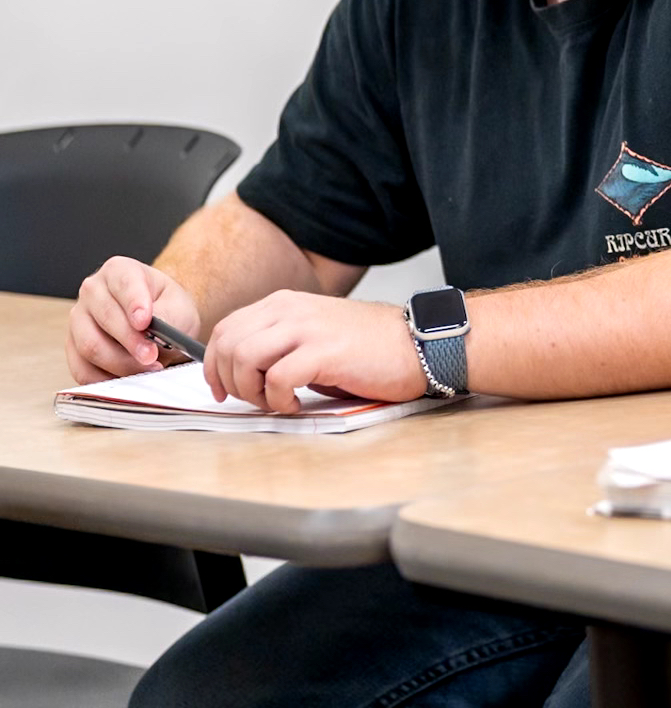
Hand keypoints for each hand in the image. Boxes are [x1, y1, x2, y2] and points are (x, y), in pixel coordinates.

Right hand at [69, 257, 202, 382]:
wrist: (162, 324)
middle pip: (104, 318)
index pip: (124, 283)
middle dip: (130, 342)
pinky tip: (127, 380)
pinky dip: (105, 379)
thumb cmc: (169, 310)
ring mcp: (78, 319)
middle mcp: (93, 291)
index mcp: (119, 271)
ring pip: (89, 346)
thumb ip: (167, 316)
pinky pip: (81, 368)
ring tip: (146, 369)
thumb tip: (150, 331)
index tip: (145, 322)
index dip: (133, 303)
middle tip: (152, 357)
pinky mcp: (73, 347)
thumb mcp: (179, 307)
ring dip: (120, 364)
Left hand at [203, 292, 427, 411]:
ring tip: (275, 402)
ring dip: (251, 391)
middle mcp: (291, 310)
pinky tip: (297, 404)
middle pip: (228, 344)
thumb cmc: (372, 348)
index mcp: (285, 304)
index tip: (222, 390)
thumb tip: (245, 371)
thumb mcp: (317, 332)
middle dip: (229, 381)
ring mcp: (307, 329)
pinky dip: (277, 400)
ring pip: (244, 358)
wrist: (420, 346)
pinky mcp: (323, 353)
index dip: (214, 364)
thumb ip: (281, 342)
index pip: (226, 329)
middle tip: (251, 401)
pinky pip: (276, 379)